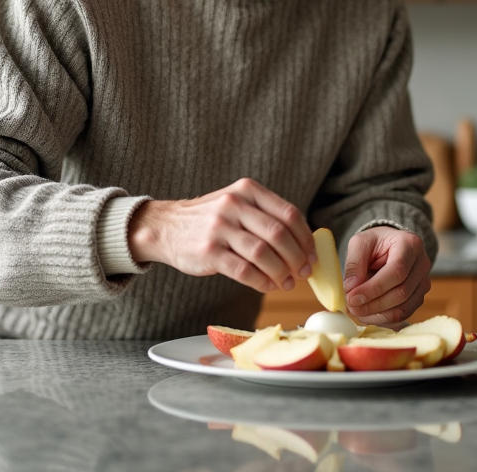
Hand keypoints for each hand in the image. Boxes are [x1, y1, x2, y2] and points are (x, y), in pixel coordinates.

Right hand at [127, 178, 316, 293]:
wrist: (165, 227)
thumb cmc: (209, 220)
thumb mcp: (236, 203)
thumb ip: (265, 216)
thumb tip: (303, 244)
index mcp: (247, 190)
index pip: (288, 214)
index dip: (305, 238)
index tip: (312, 255)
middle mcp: (234, 205)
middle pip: (279, 234)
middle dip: (297, 258)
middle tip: (303, 272)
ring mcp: (220, 228)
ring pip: (263, 254)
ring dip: (281, 272)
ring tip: (287, 283)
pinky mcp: (209, 252)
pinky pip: (245, 271)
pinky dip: (262, 282)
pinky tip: (268, 286)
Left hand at [342, 226, 430, 324]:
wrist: (389, 247)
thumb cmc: (374, 243)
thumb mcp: (360, 243)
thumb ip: (354, 263)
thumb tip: (351, 288)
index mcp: (410, 244)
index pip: (396, 272)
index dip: (373, 289)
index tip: (352, 298)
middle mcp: (422, 264)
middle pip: (401, 293)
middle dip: (373, 305)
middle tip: (351, 308)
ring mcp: (423, 283)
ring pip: (403, 308)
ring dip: (377, 315)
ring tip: (356, 312)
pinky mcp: (419, 298)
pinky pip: (403, 315)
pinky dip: (383, 320)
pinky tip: (367, 315)